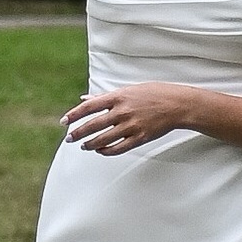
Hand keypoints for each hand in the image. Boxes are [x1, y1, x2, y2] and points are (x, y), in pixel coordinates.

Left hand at [63, 81, 188, 154]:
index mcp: (118, 96)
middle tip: (69, 138)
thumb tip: (85, 98)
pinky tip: (100, 151)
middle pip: (93, 125)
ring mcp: (131, 126)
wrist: (177, 104)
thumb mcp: (128, 90)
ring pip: (103, 139)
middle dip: (78, 133)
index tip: (64, 122)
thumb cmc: (153, 94)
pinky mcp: (139, 138)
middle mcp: (122, 111)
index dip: (74, 115)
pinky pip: (118, 148)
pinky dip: (106, 151)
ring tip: (83, 146)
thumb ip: (105, 96)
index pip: (89, 106)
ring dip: (90, 144)